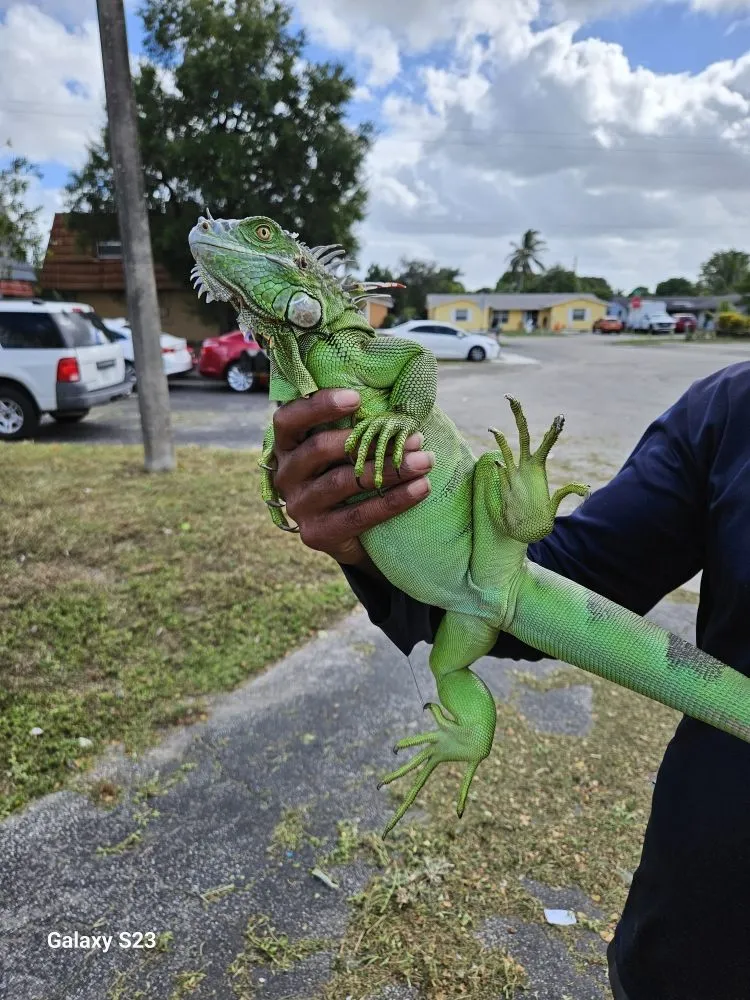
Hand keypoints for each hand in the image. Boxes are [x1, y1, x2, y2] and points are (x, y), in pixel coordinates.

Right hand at [272, 389, 432, 570]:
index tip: (356, 398)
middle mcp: (286, 474)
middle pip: (319, 448)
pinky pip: (357, 515)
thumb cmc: (352, 477)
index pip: (288, 419)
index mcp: (287, 445)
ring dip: (389, 469)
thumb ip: (357, 427)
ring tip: (425, 461)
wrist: (352, 538)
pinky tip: (420, 489)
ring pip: (343, 481)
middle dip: (370, 439)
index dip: (318, 406)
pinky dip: (393, 501)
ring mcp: (299, 506)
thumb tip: (398, 406)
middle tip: (414, 437)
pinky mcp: (316, 533)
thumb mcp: (346, 450)